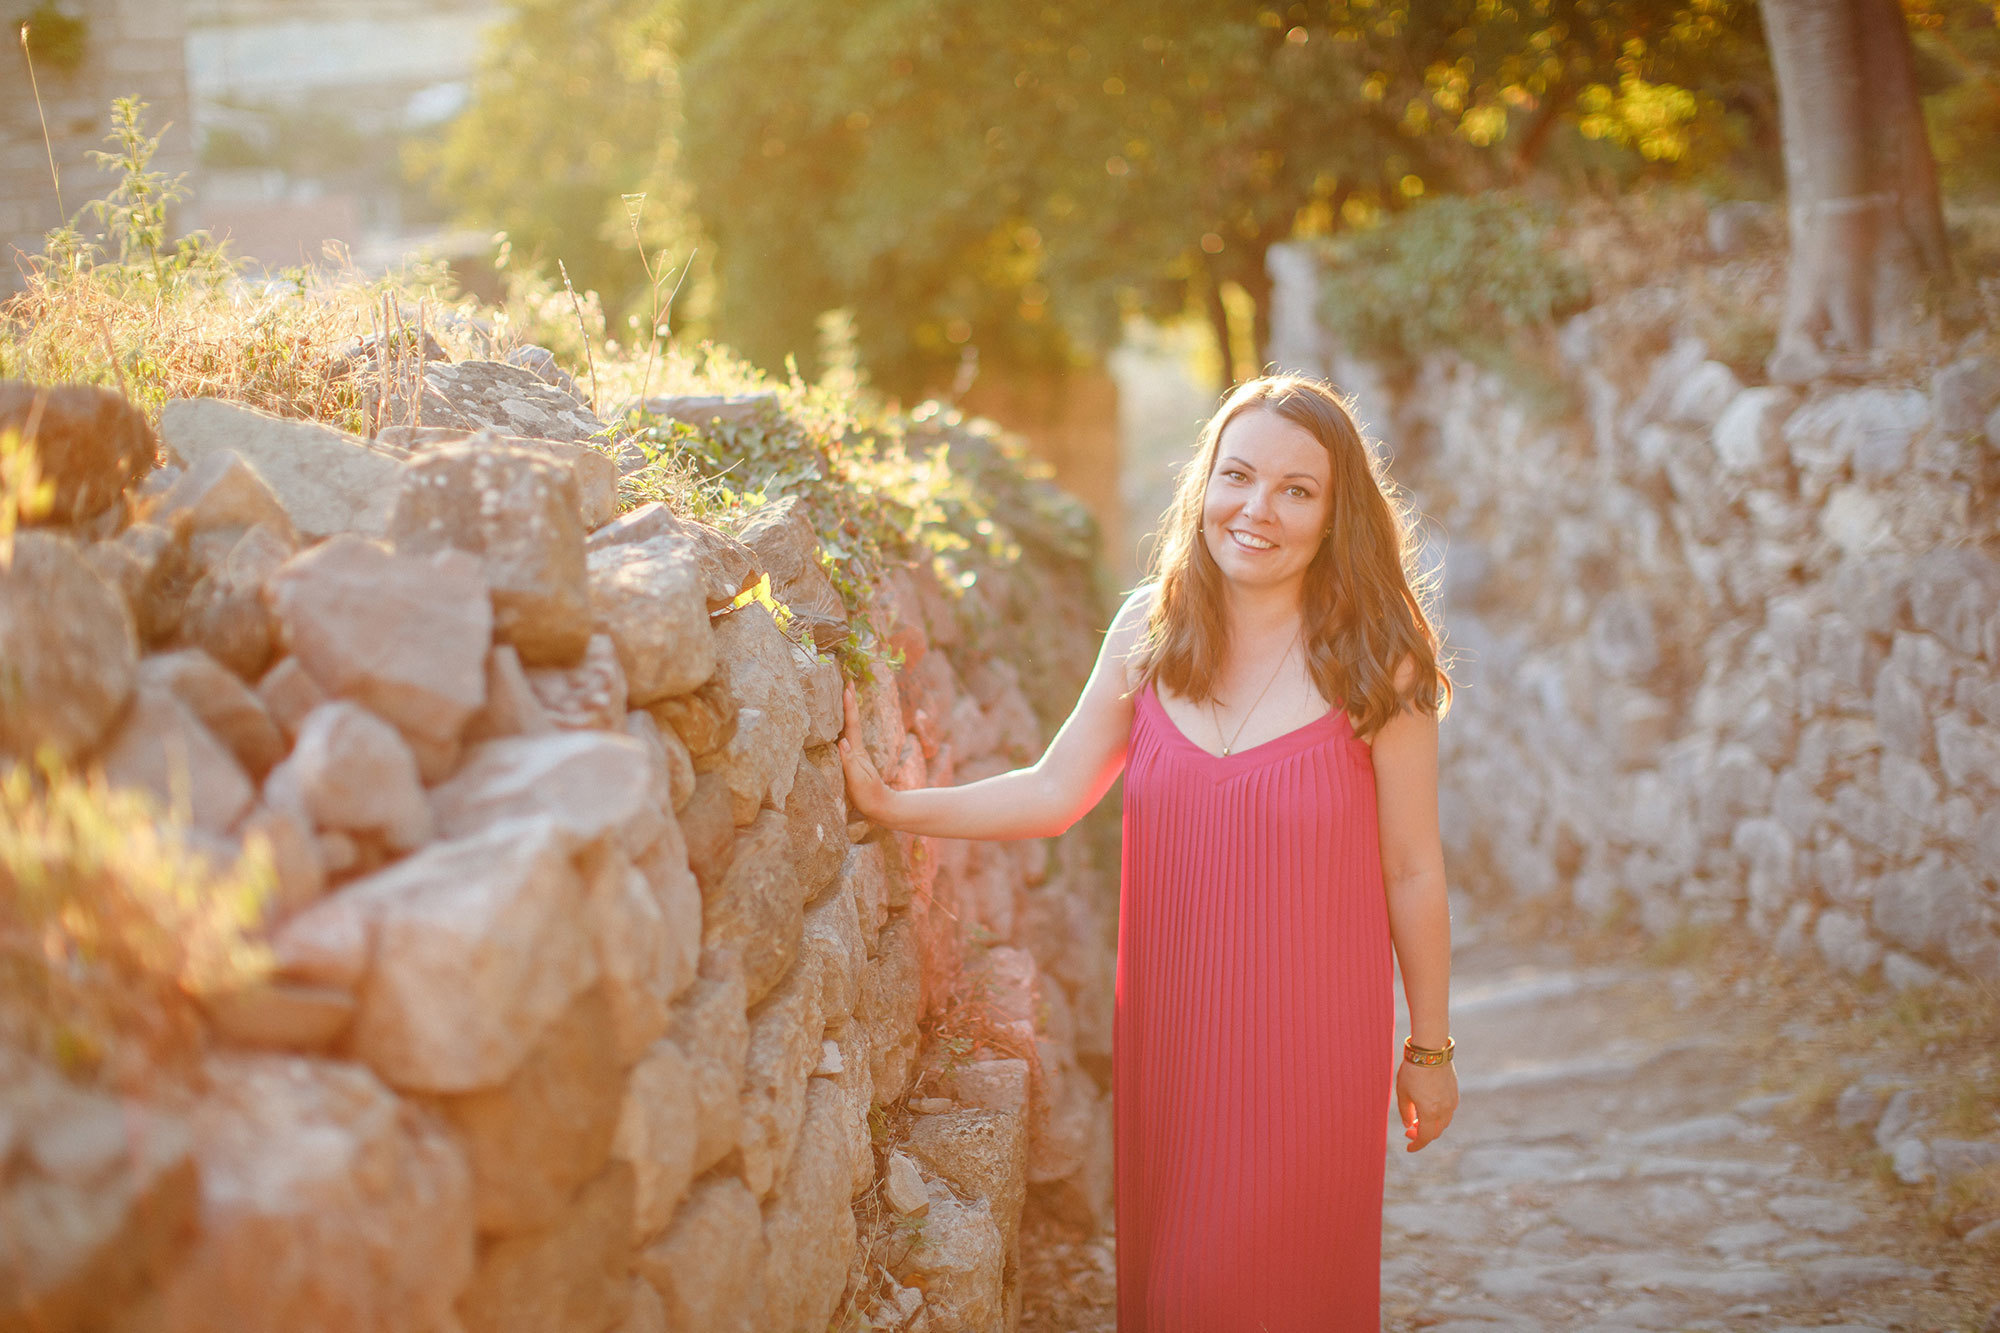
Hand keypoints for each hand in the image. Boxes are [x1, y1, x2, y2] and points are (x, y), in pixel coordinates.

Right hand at [837, 681, 897, 824]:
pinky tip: (840, 723)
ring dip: (846, 710)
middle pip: (851, 721)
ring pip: (849, 727)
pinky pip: (847, 737)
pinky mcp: (854, 761)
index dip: (849, 706)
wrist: (882, 807)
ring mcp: (856, 754)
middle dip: (849, 701)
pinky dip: (844, 725)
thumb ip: (850, 762)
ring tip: (843, 694)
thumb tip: (842, 742)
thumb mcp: (858, 780)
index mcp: (857, 752)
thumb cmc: (868, 796)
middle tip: (847, 681)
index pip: (851, 724)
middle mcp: (857, 749)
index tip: (847, 687)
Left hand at [1396, 1058, 1457, 1152]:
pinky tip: (1428, 1108)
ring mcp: (1452, 1102)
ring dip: (1431, 1126)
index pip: (1424, 1137)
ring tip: (1417, 1119)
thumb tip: (1409, 1125)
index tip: (1408, 1148)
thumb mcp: (1403, 1092)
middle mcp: (1444, 1110)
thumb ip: (1406, 1112)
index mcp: (1429, 1112)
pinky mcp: (1455, 1093)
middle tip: (1409, 1130)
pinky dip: (1438, 1116)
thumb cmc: (1413, 1071)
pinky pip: (1448, 1112)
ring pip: (1443, 1123)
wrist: (1431, 1051)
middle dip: (1422, 1135)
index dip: (1416, 1145)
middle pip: (1435, 1132)